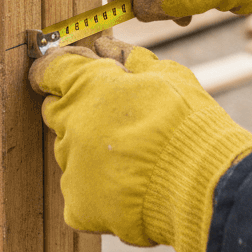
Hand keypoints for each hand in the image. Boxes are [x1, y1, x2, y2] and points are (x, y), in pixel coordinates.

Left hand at [29, 34, 251, 251]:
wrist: (201, 180)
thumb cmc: (187, 121)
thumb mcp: (165, 74)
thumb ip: (128, 57)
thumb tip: (104, 47)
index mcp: (86, 86)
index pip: (50, 70)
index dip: (55, 71)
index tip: (62, 75)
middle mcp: (70, 124)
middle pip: (57, 113)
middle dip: (78, 112)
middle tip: (115, 122)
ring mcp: (71, 166)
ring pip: (71, 154)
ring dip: (91, 152)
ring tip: (131, 159)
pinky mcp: (78, 205)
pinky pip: (81, 193)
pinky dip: (99, 191)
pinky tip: (129, 188)